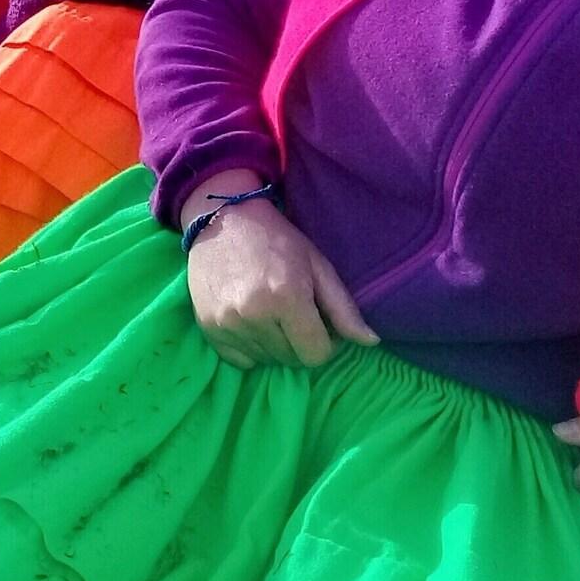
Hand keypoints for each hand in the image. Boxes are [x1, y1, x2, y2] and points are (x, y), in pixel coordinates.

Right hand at [184, 169, 377, 368]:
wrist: (223, 219)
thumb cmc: (277, 240)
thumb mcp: (318, 266)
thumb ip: (344, 309)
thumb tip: (371, 342)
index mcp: (286, 298)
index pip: (316, 355)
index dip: (326, 343)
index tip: (321, 323)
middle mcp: (253, 315)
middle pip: (292, 360)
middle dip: (302, 344)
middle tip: (297, 315)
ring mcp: (226, 323)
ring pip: (267, 361)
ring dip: (276, 346)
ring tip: (273, 315)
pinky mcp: (208, 328)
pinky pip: (240, 361)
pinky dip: (251, 349)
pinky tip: (251, 322)